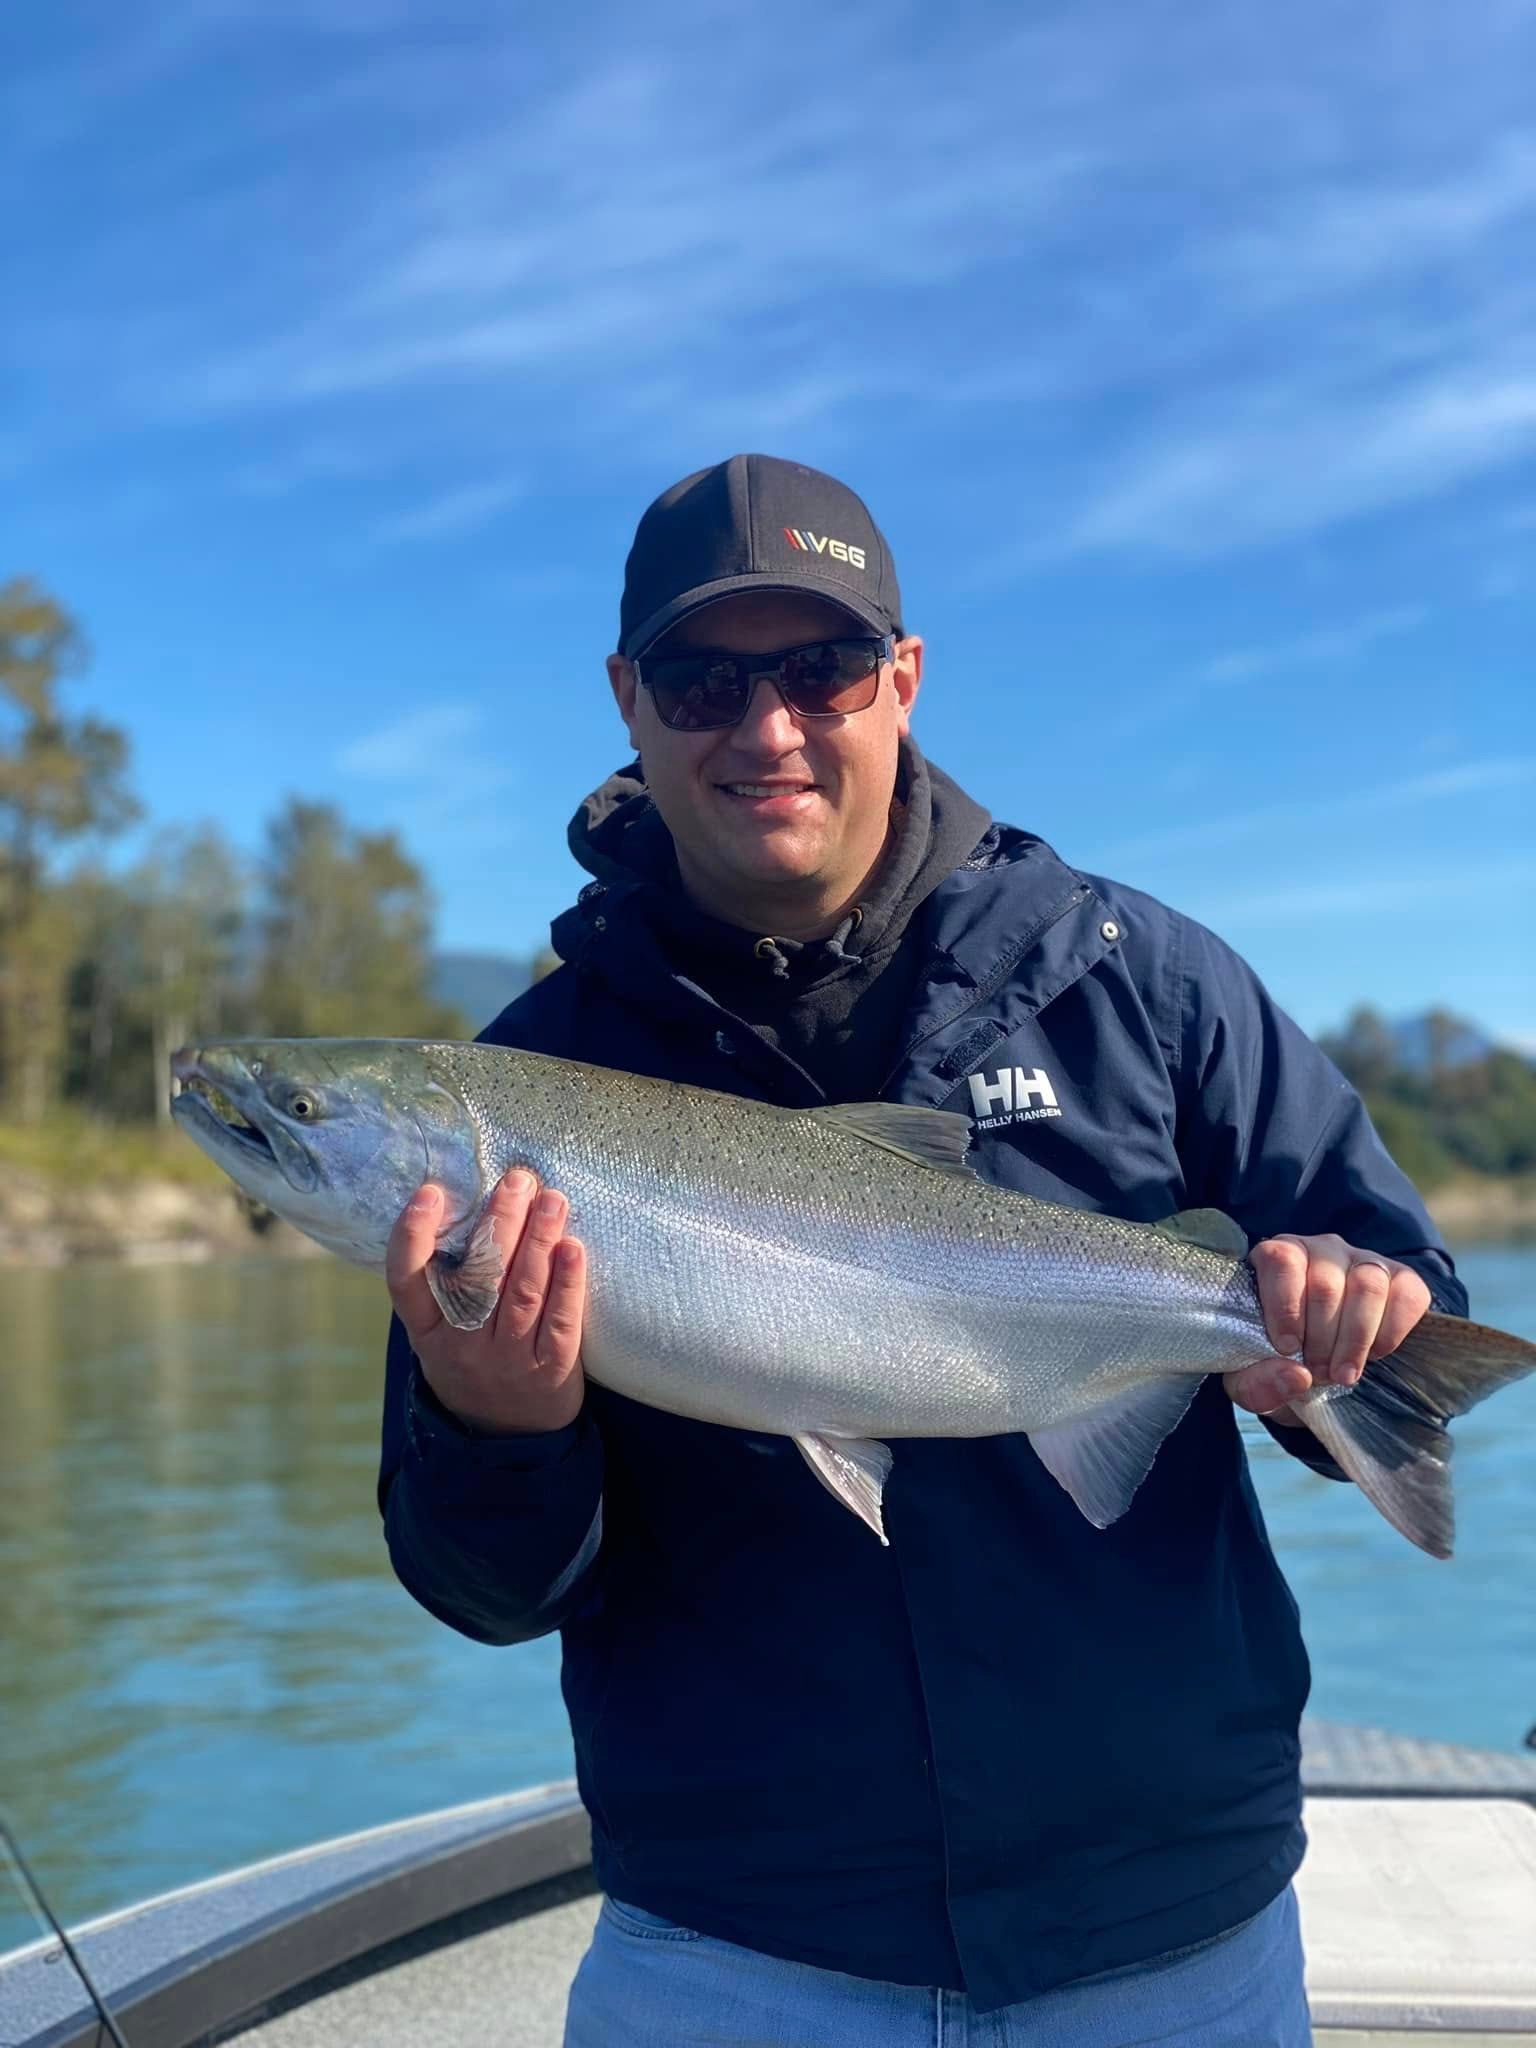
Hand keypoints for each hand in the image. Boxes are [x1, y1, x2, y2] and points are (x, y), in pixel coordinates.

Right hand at [386, 1170, 586, 1434]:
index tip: (429, 1193)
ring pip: (522, 1291)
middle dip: (500, 1222)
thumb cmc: (472, 1362)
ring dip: (538, 1240)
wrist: (507, 1439)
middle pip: (478, 1275)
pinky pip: (561, 1320)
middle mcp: (462, 1344)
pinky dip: (568, 1282)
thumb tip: (470, 1203)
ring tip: (552, 1199)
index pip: (407, 1281)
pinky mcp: (551, 1370)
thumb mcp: (441, 1334)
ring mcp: (508, 1359)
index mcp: (428, 1331)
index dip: (413, 1236)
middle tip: (518, 1180)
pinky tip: (573, 1248)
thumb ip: (447, 1282)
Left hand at [1224, 1233, 1430, 1425]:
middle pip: (1326, 1283)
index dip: (1285, 1307)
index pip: (1281, 1260)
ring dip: (1356, 1339)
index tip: (1286, 1347)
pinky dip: (1391, 1332)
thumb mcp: (1252, 1381)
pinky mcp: (1401, 1278)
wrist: (1321, 1365)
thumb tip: (1296, 1375)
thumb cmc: (1278, 1363)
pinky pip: (1406, 1295)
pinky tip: (1372, 1354)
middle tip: (1318, 1372)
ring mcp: (1364, 1260)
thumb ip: (1258, 1383)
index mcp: (1276, 1257)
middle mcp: (1321, 1249)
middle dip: (1322, 1338)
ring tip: (1343, 1373)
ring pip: (1367, 1286)